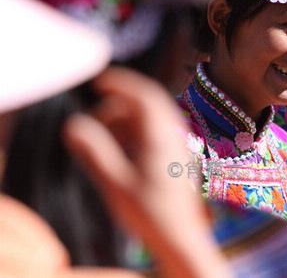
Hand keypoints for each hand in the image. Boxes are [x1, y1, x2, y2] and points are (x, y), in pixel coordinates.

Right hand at [63, 67, 231, 277]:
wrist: (181, 237)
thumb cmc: (151, 212)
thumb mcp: (116, 182)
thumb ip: (95, 151)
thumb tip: (73, 123)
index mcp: (162, 136)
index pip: (145, 94)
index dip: (121, 82)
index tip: (98, 81)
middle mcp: (174, 135)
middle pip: (148, 102)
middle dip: (119, 103)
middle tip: (95, 118)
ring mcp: (178, 144)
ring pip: (151, 117)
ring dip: (126, 119)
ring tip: (105, 137)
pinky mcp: (177, 155)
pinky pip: (156, 131)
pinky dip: (135, 131)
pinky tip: (122, 148)